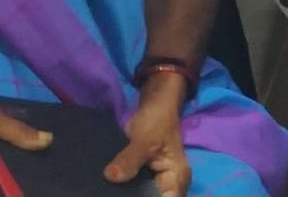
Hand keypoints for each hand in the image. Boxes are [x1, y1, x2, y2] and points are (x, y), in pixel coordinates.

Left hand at [108, 75, 190, 195]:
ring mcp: (158, 180)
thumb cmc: (157, 119)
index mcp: (177, 179)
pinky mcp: (146, 174)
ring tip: (110, 187)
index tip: (127, 193)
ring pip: (143, 193)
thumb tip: (111, 177)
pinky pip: (136, 185)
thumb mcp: (144, 139)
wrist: (155, 101)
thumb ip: (130, 160)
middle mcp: (170, 184)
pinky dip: (125, 185)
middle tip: (115, 190)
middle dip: (134, 194)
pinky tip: (113, 184)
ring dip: (128, 190)